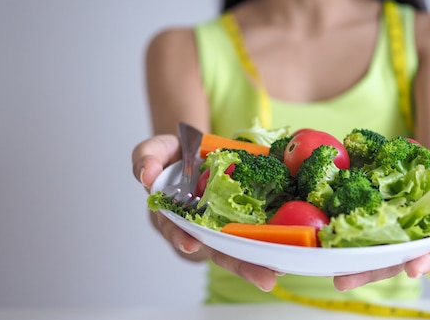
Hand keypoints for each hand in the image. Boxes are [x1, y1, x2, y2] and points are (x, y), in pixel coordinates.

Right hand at [131, 135, 280, 291]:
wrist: (192, 151)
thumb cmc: (171, 158)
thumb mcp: (155, 151)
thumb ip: (147, 159)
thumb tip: (147, 174)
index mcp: (173, 214)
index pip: (177, 229)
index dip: (182, 238)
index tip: (191, 244)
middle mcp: (198, 227)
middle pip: (216, 250)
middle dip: (238, 265)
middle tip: (262, 278)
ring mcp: (219, 225)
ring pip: (236, 250)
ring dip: (255, 263)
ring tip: (275, 274)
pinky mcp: (237, 218)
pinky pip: (251, 235)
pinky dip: (265, 246)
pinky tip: (282, 258)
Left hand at [333, 152, 429, 290]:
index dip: (425, 260)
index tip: (413, 268)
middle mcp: (416, 236)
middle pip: (394, 259)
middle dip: (371, 272)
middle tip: (346, 280)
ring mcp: (395, 227)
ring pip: (374, 250)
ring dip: (354, 262)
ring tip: (333, 272)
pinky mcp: (378, 214)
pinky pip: (363, 226)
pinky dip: (347, 234)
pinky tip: (329, 240)